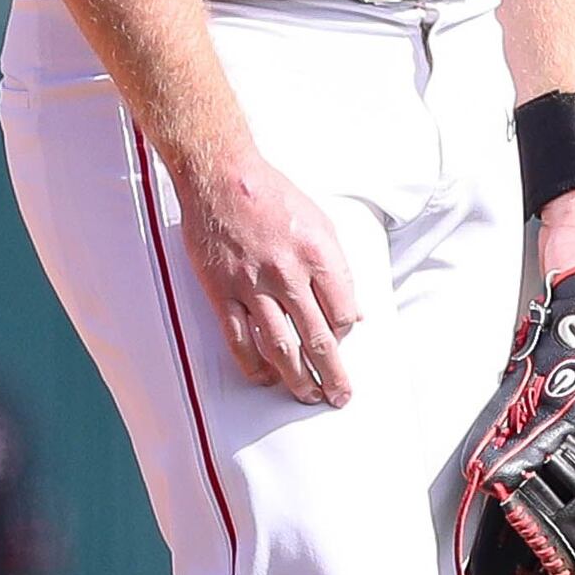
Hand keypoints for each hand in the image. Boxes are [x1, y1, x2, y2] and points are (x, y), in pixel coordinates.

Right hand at [167, 134, 364, 404]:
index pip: (342, 312)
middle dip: (332, 374)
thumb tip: (353, 314)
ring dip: (297, 378)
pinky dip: (252, 365)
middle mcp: (288, 274)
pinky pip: (238, 338)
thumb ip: (337, 270)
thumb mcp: (322, 224)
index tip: (340, 338)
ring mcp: (252, 285)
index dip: (344, 332)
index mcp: (319, 255)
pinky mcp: (221, 291)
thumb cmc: (275, 197)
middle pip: (317, 337)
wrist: (221, 177)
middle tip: (339, 397)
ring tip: (308, 397)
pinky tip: (264, 379)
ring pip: (279, 345)